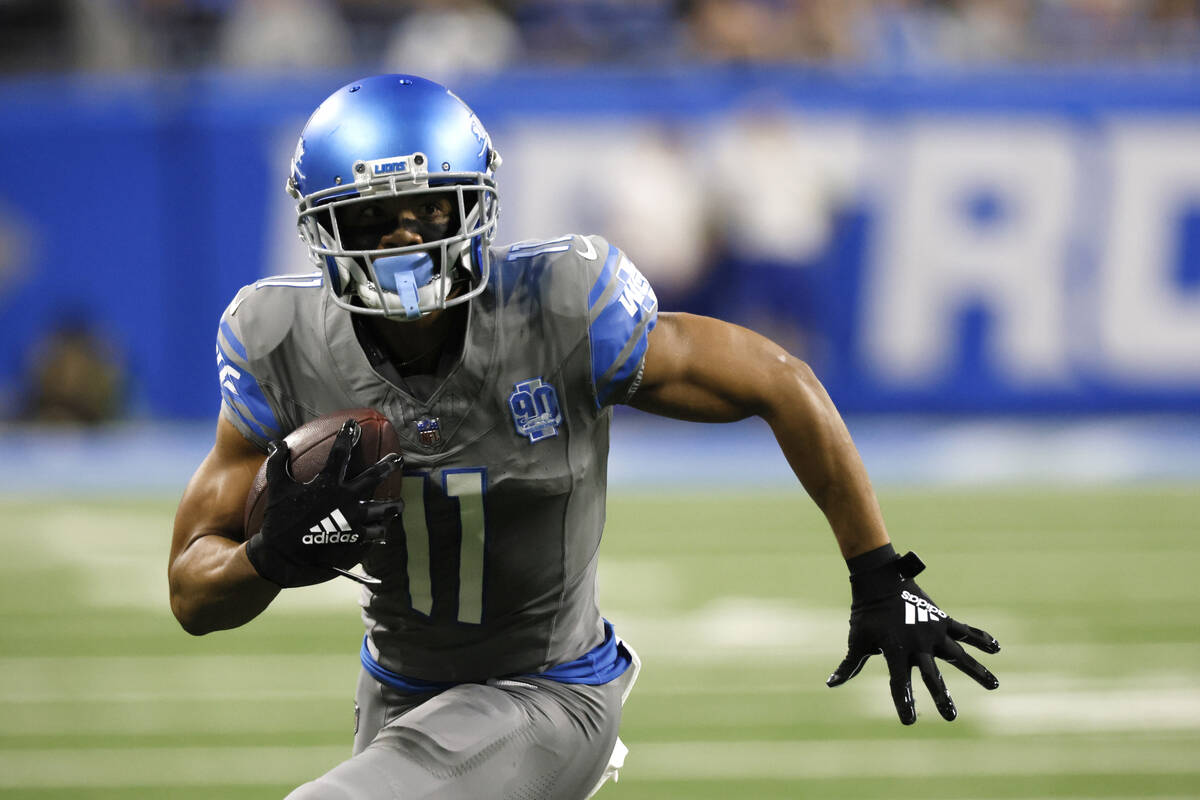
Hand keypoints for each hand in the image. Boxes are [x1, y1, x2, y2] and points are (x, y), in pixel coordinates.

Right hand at [245, 419, 401, 587]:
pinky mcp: (355, 539)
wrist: (281, 556)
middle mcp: (345, 500)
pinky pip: (374, 534)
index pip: (340, 454)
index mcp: (327, 484)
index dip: (346, 437)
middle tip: (398, 459)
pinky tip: (382, 529)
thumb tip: (276, 443)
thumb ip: (278, 464)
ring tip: (399, 504)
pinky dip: (379, 531)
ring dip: (393, 506)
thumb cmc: (278, 520)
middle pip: (373, 478)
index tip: (352, 426)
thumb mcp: (278, 488)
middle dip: (387, 466)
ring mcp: (353, 520)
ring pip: (383, 510)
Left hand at [826, 547, 999, 723]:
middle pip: (932, 675)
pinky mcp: (941, 619)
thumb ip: (850, 665)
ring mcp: (932, 631)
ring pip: (958, 655)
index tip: (909, 721)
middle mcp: (917, 644)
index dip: (903, 702)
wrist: (879, 579)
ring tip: (994, 685)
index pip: (899, 683)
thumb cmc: (866, 613)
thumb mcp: (857, 639)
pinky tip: (996, 648)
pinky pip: (965, 630)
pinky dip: (981, 638)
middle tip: (951, 716)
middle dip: (942, 697)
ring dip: (977, 670)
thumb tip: (831, 684)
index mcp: (895, 651)